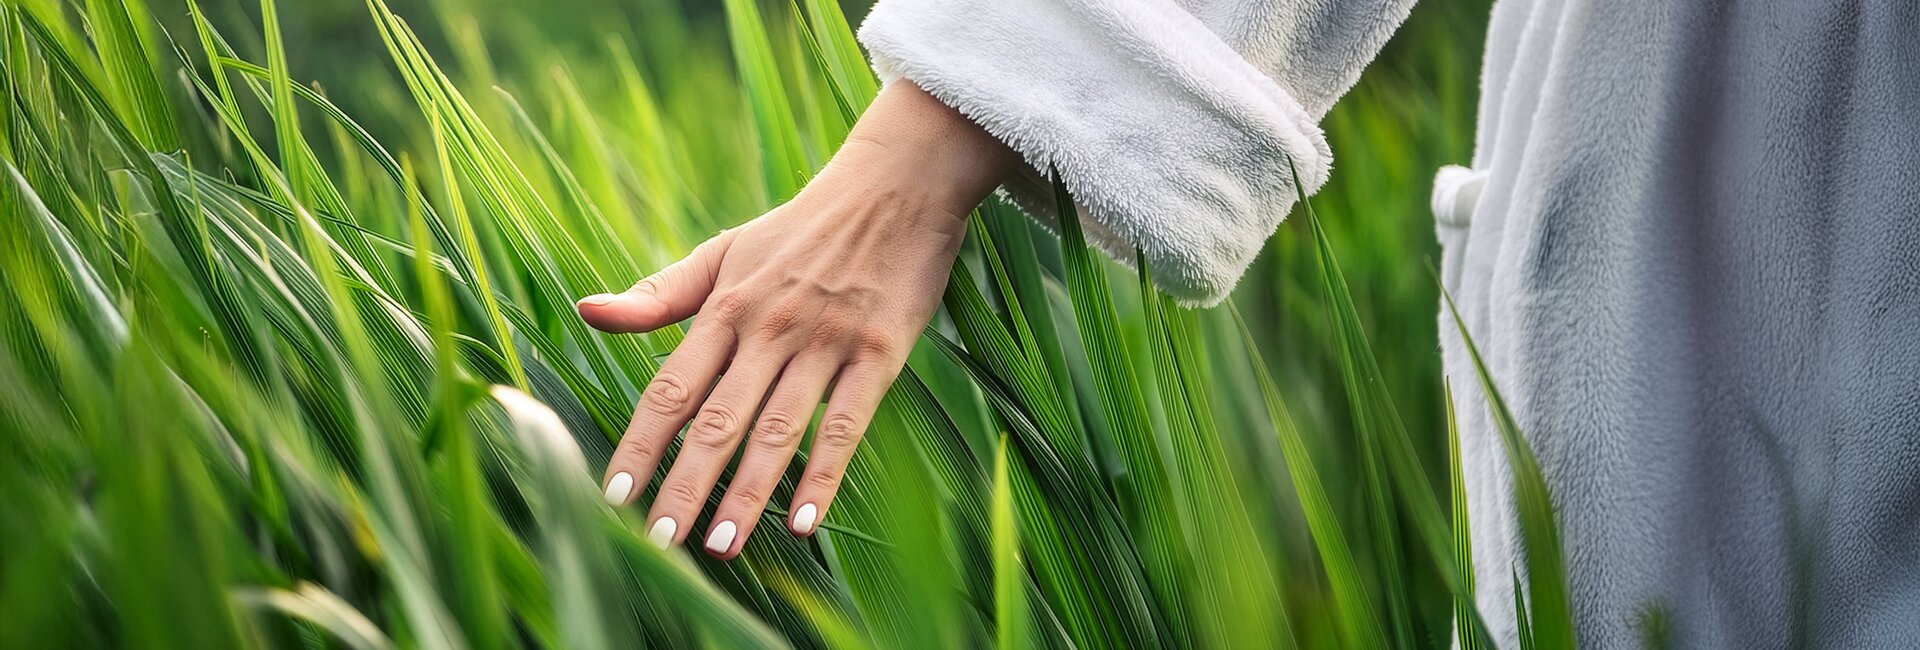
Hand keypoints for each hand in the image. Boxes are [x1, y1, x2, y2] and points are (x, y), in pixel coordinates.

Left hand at [580, 82, 1015, 557]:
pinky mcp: (878, 352)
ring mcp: (824, 342)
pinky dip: (824, 474)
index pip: (671, 389)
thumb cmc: (800, 229)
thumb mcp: (723, 251)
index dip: (641, 445)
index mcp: (725, 307)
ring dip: (748, 492)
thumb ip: (658, 294)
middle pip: (718, 419)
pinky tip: (803, 522)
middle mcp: (768, 328)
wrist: (895, 186)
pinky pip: (846, 424)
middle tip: (660, 541)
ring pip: (778, 429)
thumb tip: (585, 312)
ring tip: (721, 546)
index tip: (613, 496)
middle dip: (686, 483)